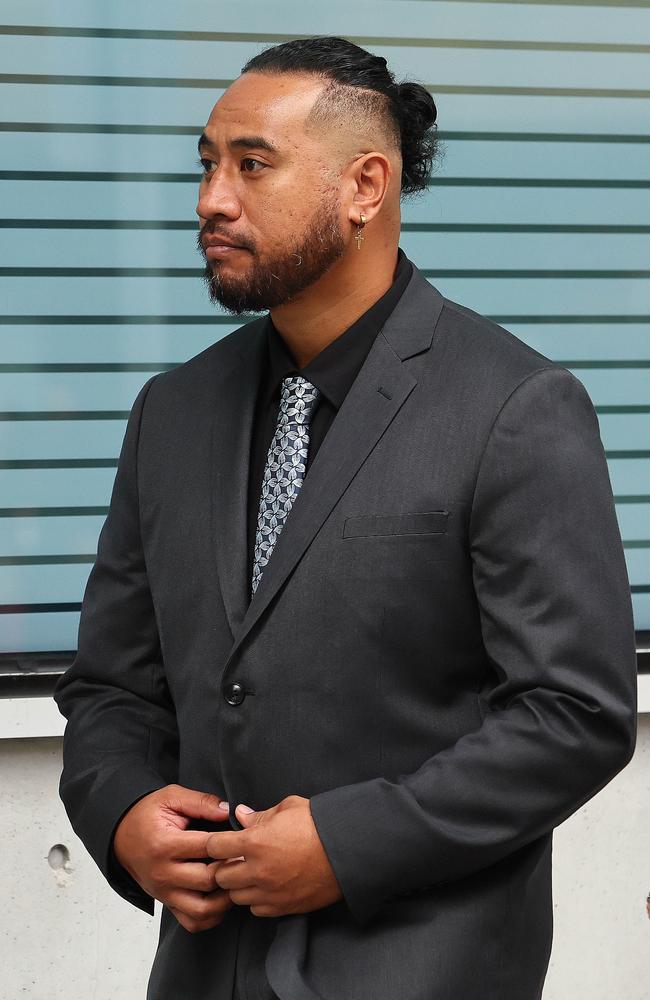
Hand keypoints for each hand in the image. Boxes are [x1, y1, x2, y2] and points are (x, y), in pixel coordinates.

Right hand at [112, 783, 234, 932]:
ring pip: (203, 910)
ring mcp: (165, 893)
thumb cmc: (147, 815)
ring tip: (236, 880)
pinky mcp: (167, 904)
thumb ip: (200, 802)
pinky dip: (212, 916)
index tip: (245, 838)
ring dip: (225, 899)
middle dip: (231, 870)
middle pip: (208, 880)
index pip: (207, 848)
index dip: (231, 843)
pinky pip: (193, 922)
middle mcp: (164, 873)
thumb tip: (228, 811)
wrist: (121, 836)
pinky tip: (221, 897)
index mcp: (165, 844)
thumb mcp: (170, 797)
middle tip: (246, 859)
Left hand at [205, 795, 342, 916]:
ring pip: (236, 896)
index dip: (215, 842)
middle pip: (220, 876)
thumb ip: (260, 815)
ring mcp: (270, 892)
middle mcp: (258, 870)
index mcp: (256, 842)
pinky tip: (266, 887)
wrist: (349, 850)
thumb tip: (241, 815)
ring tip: (252, 873)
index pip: (215, 846)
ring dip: (239, 885)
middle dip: (224, 866)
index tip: (221, 842)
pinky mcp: (283, 907)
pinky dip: (256, 899)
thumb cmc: (319, 824)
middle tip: (235, 859)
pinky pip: (256, 910)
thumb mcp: (288, 808)